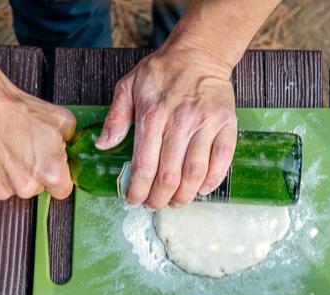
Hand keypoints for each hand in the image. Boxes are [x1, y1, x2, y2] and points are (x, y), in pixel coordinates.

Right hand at [0, 83, 74, 200]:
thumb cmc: (16, 109)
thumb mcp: (60, 118)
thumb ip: (71, 139)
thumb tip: (71, 144)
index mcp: (50, 174)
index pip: (62, 190)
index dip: (57, 176)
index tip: (50, 165)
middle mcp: (26, 187)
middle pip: (36, 189)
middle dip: (33, 174)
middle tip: (24, 150)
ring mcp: (1, 189)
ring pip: (13, 188)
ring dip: (12, 175)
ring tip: (5, 149)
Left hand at [98, 41, 236, 208]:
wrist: (199, 53)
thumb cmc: (162, 72)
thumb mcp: (129, 87)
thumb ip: (116, 117)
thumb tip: (102, 145)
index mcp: (153, 115)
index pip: (144, 164)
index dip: (138, 189)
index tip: (134, 200)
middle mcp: (180, 122)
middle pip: (170, 175)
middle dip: (160, 198)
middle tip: (155, 205)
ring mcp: (206, 125)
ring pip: (195, 173)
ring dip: (185, 196)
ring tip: (176, 202)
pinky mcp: (226, 126)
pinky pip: (221, 161)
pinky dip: (211, 181)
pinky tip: (201, 190)